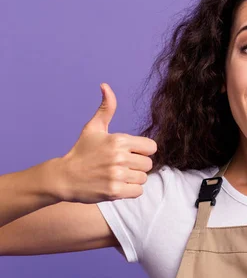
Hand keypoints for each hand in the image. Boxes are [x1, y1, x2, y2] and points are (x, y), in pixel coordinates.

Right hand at [58, 83, 157, 202]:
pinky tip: (118, 185)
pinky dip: (130, 190)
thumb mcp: (93, 127)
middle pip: (148, 164)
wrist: (64, 177)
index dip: (142, 151)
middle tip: (120, 166)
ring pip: (143, 178)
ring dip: (133, 179)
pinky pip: (138, 191)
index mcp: (119, 140)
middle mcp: (120, 157)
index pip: (151, 147)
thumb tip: (105, 86)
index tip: (130, 153)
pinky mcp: (114, 191)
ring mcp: (117, 175)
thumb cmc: (82, 151)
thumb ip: (106, 108)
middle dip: (137, 165)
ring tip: (117, 175)